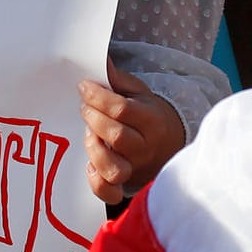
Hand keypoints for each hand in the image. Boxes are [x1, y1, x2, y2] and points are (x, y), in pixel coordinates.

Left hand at [78, 67, 185, 203]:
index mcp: (151, 120)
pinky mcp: (125, 185)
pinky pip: (109, 192)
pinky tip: (89, 164)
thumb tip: (100, 59)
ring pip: (114, 167)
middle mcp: (145, 147)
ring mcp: (135, 169)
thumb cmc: (146, 115)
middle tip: (85, 108)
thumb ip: (117, 79)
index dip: (97, 97)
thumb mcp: (138, 93)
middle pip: (117, 136)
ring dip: (95, 149)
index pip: (122, 109)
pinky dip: (95, 181)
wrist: (168, 145)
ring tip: (90, 134)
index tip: (83, 87)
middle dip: (93, 118)